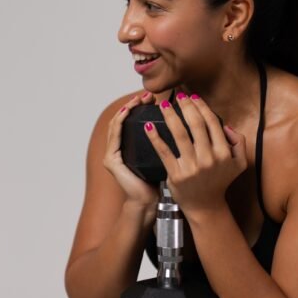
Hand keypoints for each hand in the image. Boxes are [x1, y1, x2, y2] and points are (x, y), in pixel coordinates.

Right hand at [103, 91, 159, 207]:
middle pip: (123, 119)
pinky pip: (115, 136)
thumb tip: (186, 124)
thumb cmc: (159, 182)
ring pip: (116, 124)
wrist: (149, 203)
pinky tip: (127, 112)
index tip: (155, 98)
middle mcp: (118, 148)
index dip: (141, 107)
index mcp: (129, 147)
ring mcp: (112, 154)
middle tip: (147, 95)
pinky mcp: (111, 160)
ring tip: (138, 99)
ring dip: (126, 109)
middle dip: (134, 104)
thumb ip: (168, 143)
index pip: (132, 121)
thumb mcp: (164, 157)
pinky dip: (120, 122)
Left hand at [144, 93, 247, 212]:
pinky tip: (148, 127)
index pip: (212, 123)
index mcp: (223, 153)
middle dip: (186, 106)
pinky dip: (155, 138)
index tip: (193, 96)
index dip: (201, 106)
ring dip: (170, 117)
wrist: (206, 207)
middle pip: (196, 125)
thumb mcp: (239, 164)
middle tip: (178, 95)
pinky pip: (164, 152)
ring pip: (180, 135)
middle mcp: (208, 159)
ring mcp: (192, 167)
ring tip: (163, 105)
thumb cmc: (220, 182)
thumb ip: (239, 143)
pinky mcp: (176, 174)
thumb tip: (226, 126)